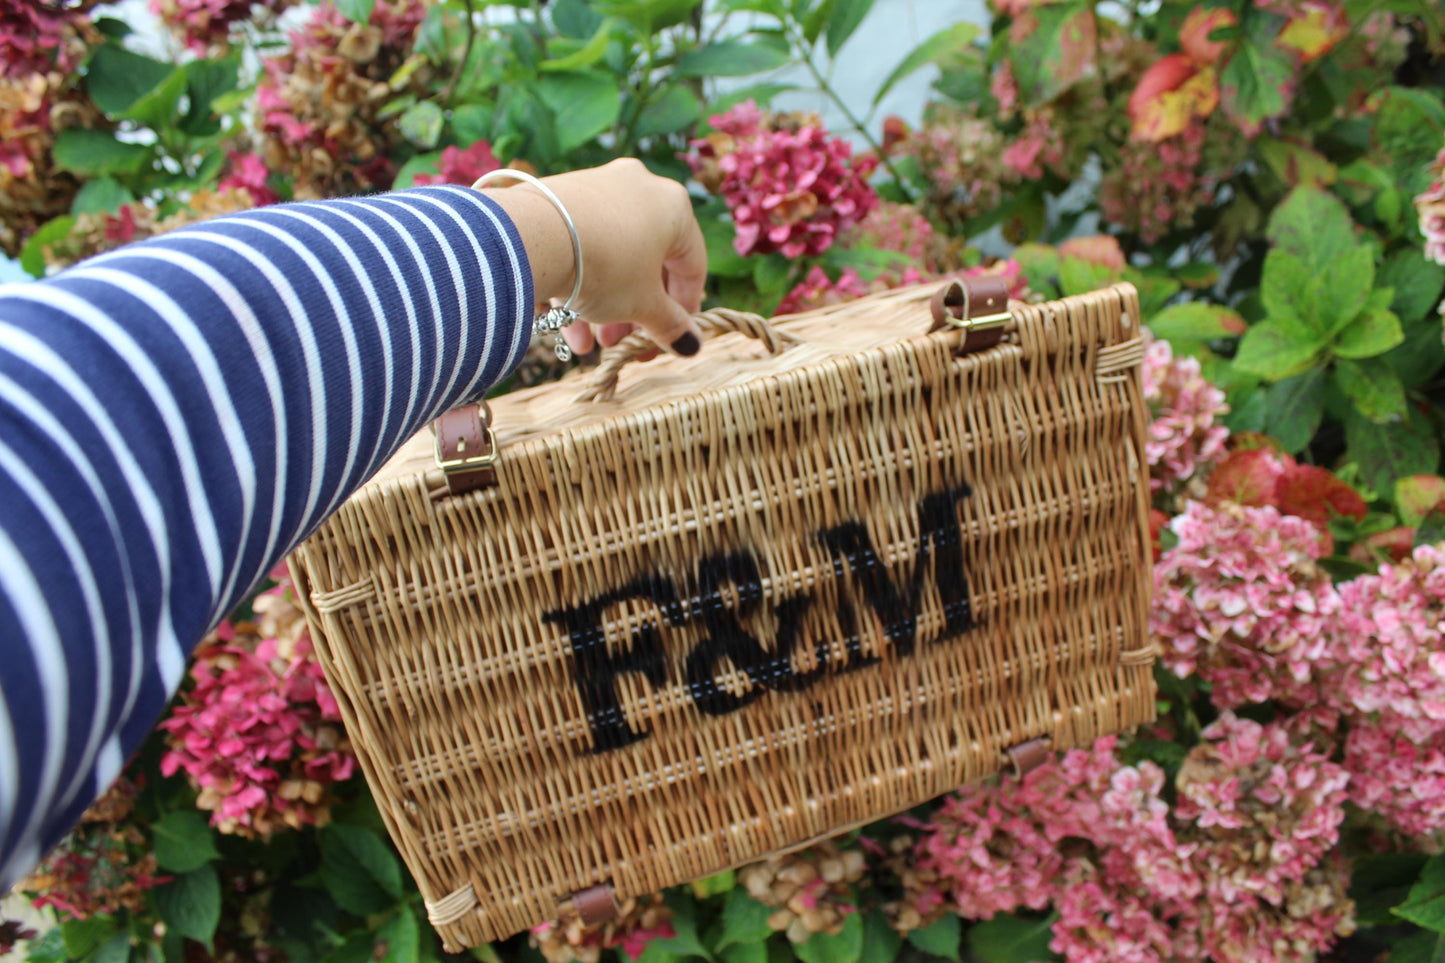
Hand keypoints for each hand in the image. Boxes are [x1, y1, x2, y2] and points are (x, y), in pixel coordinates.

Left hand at [478, 158, 706, 356]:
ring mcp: (598, 188)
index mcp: (674, 207)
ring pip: (612, 257)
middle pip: (648, 263)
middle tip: (624, 344)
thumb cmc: (605, 267)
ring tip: (593, 343)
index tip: (673, 338)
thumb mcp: (643, 305)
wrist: (534, 236)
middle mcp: (640, 188)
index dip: (685, 310)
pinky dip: (579, 283)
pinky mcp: (561, 195)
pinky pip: (581, 245)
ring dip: (606, 306)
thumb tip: (691, 345)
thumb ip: (671, 326)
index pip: (691, 267)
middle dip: (636, 312)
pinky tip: (568, 325)